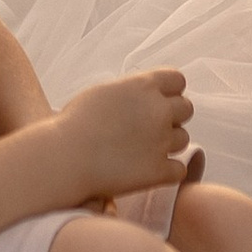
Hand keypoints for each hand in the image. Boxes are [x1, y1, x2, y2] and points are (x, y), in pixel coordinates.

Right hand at [55, 69, 193, 197]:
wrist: (65, 158)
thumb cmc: (76, 123)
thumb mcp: (104, 92)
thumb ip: (132, 91)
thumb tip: (146, 95)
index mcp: (144, 86)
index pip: (177, 80)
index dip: (169, 92)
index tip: (156, 102)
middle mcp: (158, 110)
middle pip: (186, 109)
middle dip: (172, 117)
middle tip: (149, 128)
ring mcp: (161, 141)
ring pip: (183, 138)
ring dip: (168, 144)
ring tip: (141, 150)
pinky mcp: (159, 170)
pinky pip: (179, 169)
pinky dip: (167, 171)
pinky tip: (147, 170)